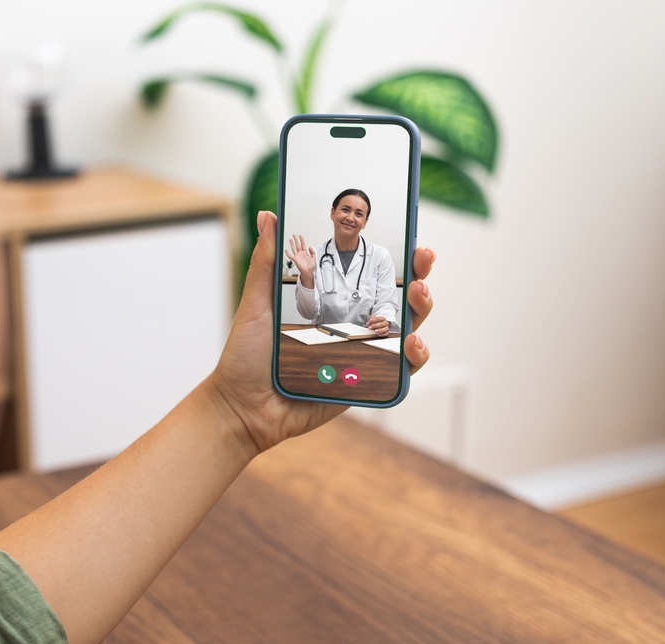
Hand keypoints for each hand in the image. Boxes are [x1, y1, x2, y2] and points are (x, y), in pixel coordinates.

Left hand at [209, 211, 435, 458]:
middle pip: (397, 299)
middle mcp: (350, 328)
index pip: (369, 276)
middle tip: (422, 259)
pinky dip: (414, 356)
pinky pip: (400, 371)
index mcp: (329, 305)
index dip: (393, 257)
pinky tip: (410, 342)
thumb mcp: (256, 303)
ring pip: (407, 331)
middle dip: (419, 275)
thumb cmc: (246, 358)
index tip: (408, 236)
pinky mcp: (365, 385)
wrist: (242, 407)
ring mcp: (360, 356)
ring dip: (422, 310)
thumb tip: (268, 214)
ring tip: (418, 294)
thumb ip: (267, 262)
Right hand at [284, 234, 315, 287]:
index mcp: (305, 253)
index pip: (303, 245)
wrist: (308, 272)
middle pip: (298, 245)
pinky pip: (290, 256)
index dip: (302, 240)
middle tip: (294, 235)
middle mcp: (300, 254)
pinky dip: (288, 253)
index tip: (300, 236)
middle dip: (296, 239)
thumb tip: (310, 247)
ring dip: (292, 244)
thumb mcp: (314, 258)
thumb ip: (313, 252)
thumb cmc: (310, 267)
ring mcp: (297, 256)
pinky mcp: (295, 259)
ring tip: (290, 240)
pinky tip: (286, 250)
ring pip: (294, 248)